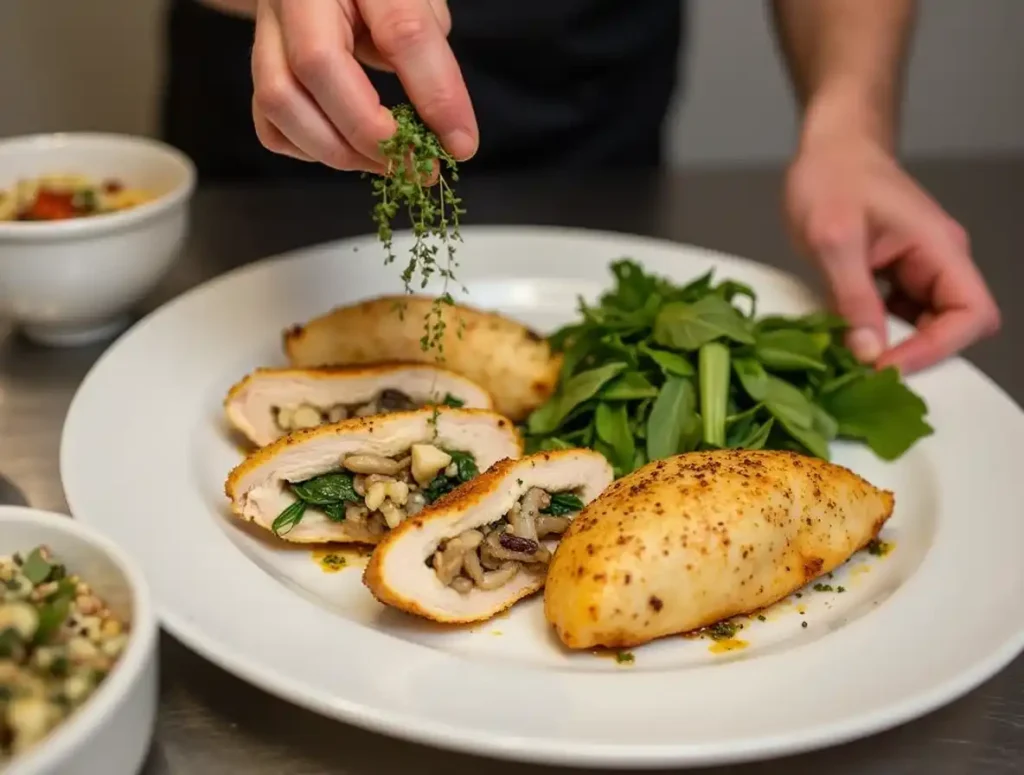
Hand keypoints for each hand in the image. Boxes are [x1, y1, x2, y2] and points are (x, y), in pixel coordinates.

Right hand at [251, 0, 476, 172]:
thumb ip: (429, 46)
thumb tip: (442, 122)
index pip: (401, 29)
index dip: (435, 94)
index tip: (460, 143)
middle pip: (317, 65)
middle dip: (373, 133)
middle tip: (418, 165)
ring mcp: (265, 30)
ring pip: (279, 100)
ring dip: (338, 150)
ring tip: (385, 163)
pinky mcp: (256, 66)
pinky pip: (269, 121)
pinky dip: (308, 149)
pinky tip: (347, 151)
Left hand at [785, 132, 1000, 373]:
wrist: (828, 147)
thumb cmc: (832, 176)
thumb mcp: (833, 238)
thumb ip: (851, 296)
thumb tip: (868, 353)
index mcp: (940, 249)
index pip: (971, 315)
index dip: (936, 349)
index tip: (885, 365)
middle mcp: (938, 263)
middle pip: (953, 328)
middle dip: (913, 353)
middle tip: (863, 371)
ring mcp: (917, 271)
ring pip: (922, 327)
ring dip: (892, 345)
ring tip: (849, 357)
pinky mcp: (893, 276)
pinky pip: (895, 316)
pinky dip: (873, 331)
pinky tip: (844, 336)